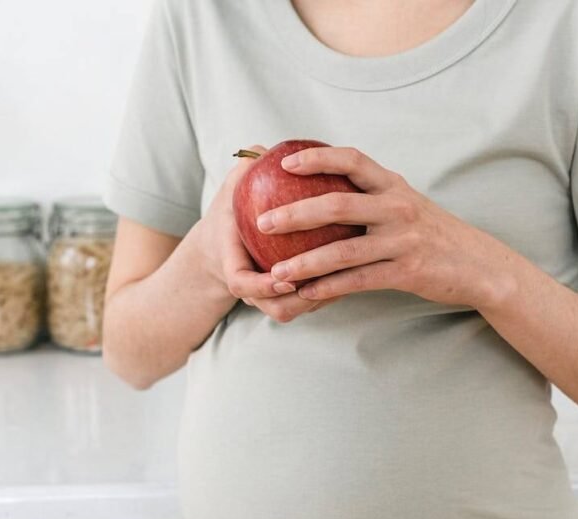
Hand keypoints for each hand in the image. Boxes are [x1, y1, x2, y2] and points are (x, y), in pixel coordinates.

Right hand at [195, 145, 339, 322]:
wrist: (224, 245)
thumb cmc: (232, 212)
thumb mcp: (231, 189)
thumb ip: (244, 168)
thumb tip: (263, 149)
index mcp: (232, 264)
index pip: (241, 283)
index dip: (262, 286)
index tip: (284, 276)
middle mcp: (251, 289)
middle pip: (276, 308)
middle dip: (300, 300)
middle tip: (328, 279)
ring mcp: (267, 300)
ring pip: (295, 311)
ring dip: (320, 299)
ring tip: (349, 275)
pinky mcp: (284, 302)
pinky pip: (308, 305)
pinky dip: (327, 294)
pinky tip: (354, 271)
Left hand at [255, 146, 512, 309]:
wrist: (479, 265)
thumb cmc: (435, 235)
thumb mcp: (407, 206)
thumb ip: (372, 197)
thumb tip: (324, 193)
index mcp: (394, 186)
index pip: (352, 160)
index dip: (317, 158)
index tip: (286, 161)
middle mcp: (397, 208)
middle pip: (337, 204)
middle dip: (295, 212)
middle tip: (263, 221)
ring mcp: (402, 240)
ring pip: (343, 250)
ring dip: (305, 262)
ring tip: (276, 271)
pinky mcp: (406, 272)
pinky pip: (358, 280)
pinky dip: (329, 288)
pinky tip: (306, 294)